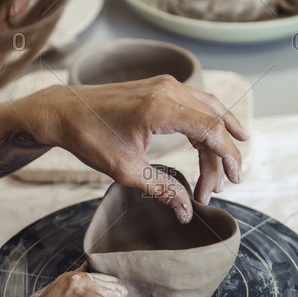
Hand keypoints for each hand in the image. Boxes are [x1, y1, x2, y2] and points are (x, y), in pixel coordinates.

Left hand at [34, 75, 247, 222]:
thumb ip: (162, 189)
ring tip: (218, 172)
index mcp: (161, 108)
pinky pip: (195, 104)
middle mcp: (169, 90)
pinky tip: (209, 144)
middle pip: (214, 122)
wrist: (63, 110)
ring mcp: (166, 84)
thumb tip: (188, 212)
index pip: (212, 130)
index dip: (229, 157)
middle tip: (219, 186)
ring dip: (216, 142)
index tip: (234, 180)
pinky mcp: (160, 87)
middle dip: (222, 156)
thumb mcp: (126, 170)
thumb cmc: (89, 137)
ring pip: (209, 111)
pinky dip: (206, 126)